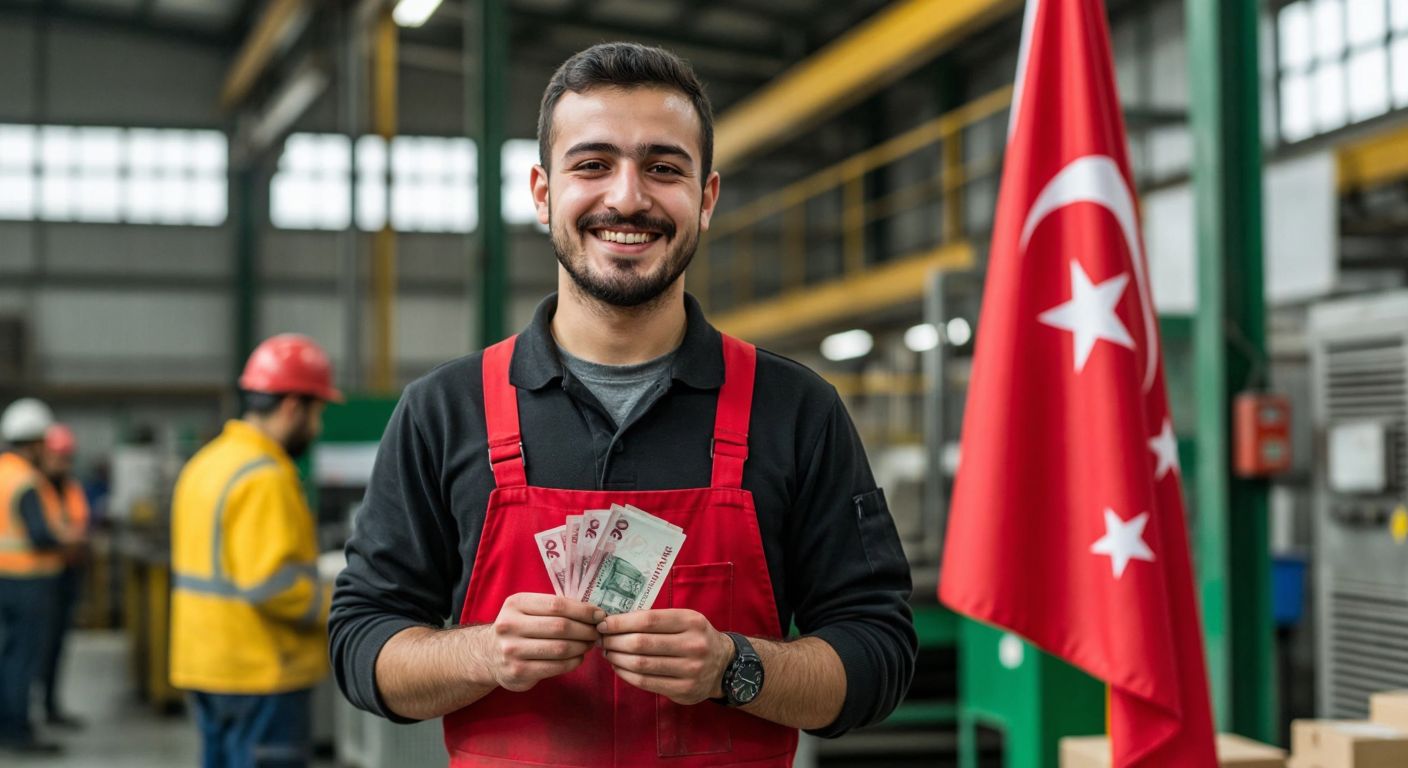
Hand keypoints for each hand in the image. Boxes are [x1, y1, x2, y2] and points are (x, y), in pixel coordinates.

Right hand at [486, 593, 603, 691]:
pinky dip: (573, 662)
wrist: (488, 654)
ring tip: (590, 644)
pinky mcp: (518, 672)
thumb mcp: (527, 609)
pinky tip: (579, 657)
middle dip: (586, 629)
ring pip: (560, 648)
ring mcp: (512, 651)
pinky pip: (555, 667)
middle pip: (560, 627)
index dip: (583, 610)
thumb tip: (594, 613)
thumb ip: (554, 608)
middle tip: (597, 632)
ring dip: (582, 646)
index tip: (599, 615)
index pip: (557, 605)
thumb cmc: (518, 627)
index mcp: (516, 604)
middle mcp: (510, 626)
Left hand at [598, 609, 734, 704]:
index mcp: (690, 621)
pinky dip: (626, 674)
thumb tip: (614, 622)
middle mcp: (693, 645)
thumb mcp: (684, 620)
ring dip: (617, 659)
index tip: (603, 624)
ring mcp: (690, 670)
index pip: (648, 620)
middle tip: (601, 640)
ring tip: (607, 653)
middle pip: (641, 643)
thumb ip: (655, 619)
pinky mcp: (684, 690)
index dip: (620, 623)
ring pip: (641, 665)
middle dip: (614, 641)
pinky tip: (619, 667)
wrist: (723, 665)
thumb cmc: (694, 637)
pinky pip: (646, 682)